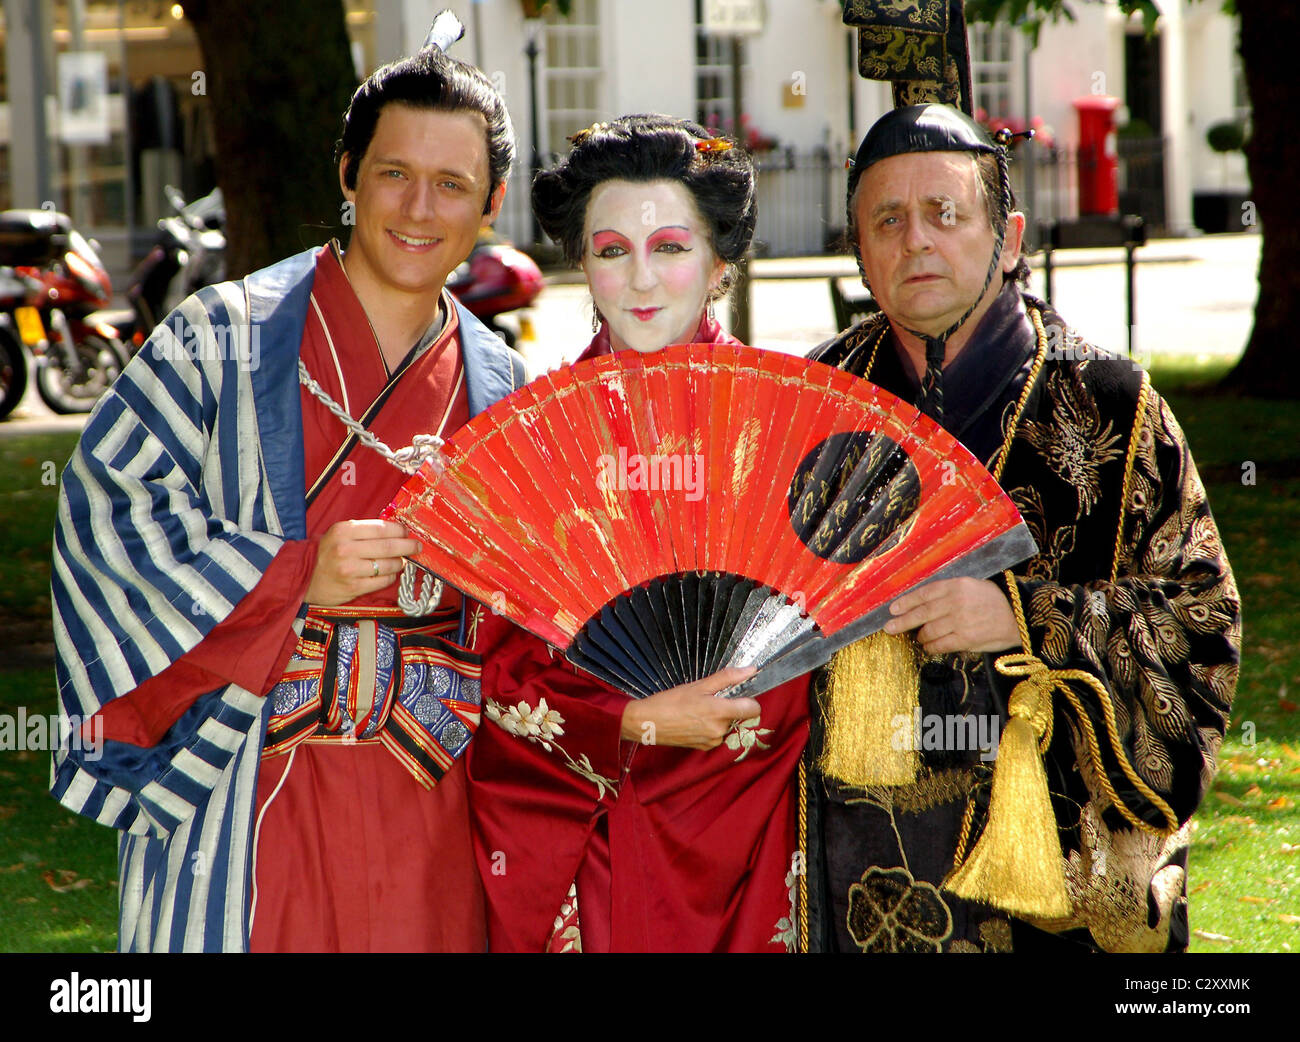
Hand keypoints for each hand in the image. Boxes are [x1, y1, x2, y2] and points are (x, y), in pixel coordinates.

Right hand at [304, 519, 421, 606]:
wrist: (308, 578)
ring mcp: (350, 570)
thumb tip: (397, 529)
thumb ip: (365, 530)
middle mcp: (346, 549)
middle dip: (408, 546)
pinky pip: (382, 581)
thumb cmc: (329, 553)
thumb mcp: (341, 534)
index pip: (381, 528)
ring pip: (388, 565)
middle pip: (389, 547)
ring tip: (401, 561)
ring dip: (400, 563)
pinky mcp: (354, 587)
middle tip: (417, 547)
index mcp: (343, 531)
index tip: (407, 532)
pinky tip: (390, 573)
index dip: (399, 530)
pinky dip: (391, 576)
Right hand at [619, 667, 761, 749]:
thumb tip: (750, 670)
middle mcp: (719, 730)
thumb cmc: (670, 701)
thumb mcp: (699, 685)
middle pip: (739, 716)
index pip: (753, 709)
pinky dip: (710, 727)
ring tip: (697, 710)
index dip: (749, 700)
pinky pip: (716, 734)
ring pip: (727, 725)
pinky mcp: (705, 747)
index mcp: (720, 712)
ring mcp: (712, 741)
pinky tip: (694, 721)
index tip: (739, 694)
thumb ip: (727, 678)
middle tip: (708, 699)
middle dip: (729, 707)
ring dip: (719, 717)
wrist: (647, 723)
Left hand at [882, 577, 1019, 654]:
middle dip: (902, 621)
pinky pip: (941, 644)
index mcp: (957, 585)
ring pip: (929, 630)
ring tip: (918, 637)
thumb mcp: (973, 586)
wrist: (1020, 617)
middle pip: (922, 613)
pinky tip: (928, 646)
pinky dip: (931, 647)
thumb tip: (922, 603)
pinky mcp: (966, 638)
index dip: (906, 601)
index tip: (892, 608)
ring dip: (921, 636)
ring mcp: (960, 621)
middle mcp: (956, 602)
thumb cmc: (994, 601)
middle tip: (889, 627)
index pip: (925, 593)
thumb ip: (949, 592)